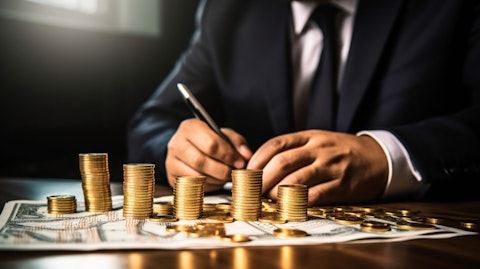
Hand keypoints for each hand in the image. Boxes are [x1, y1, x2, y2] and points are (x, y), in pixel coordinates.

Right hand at [166, 118, 251, 191]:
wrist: (189, 148)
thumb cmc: (210, 140)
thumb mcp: (225, 135)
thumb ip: (237, 142)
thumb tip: (246, 156)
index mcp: (190, 127)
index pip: (210, 144)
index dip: (228, 155)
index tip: (240, 163)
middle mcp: (176, 143)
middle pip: (201, 161)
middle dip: (222, 170)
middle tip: (234, 173)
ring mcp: (171, 161)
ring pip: (196, 176)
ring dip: (216, 180)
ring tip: (226, 177)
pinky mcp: (172, 177)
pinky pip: (192, 186)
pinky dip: (208, 186)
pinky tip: (215, 181)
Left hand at [246, 130, 387, 204]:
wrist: (378, 158)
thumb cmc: (341, 151)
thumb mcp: (318, 141)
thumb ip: (294, 149)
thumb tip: (262, 166)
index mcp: (310, 137)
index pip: (276, 144)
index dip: (257, 159)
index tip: (247, 172)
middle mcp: (319, 149)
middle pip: (282, 162)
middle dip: (262, 179)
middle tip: (252, 191)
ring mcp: (331, 167)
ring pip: (296, 179)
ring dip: (277, 192)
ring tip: (268, 200)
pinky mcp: (342, 185)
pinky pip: (316, 195)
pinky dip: (299, 203)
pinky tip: (289, 207)